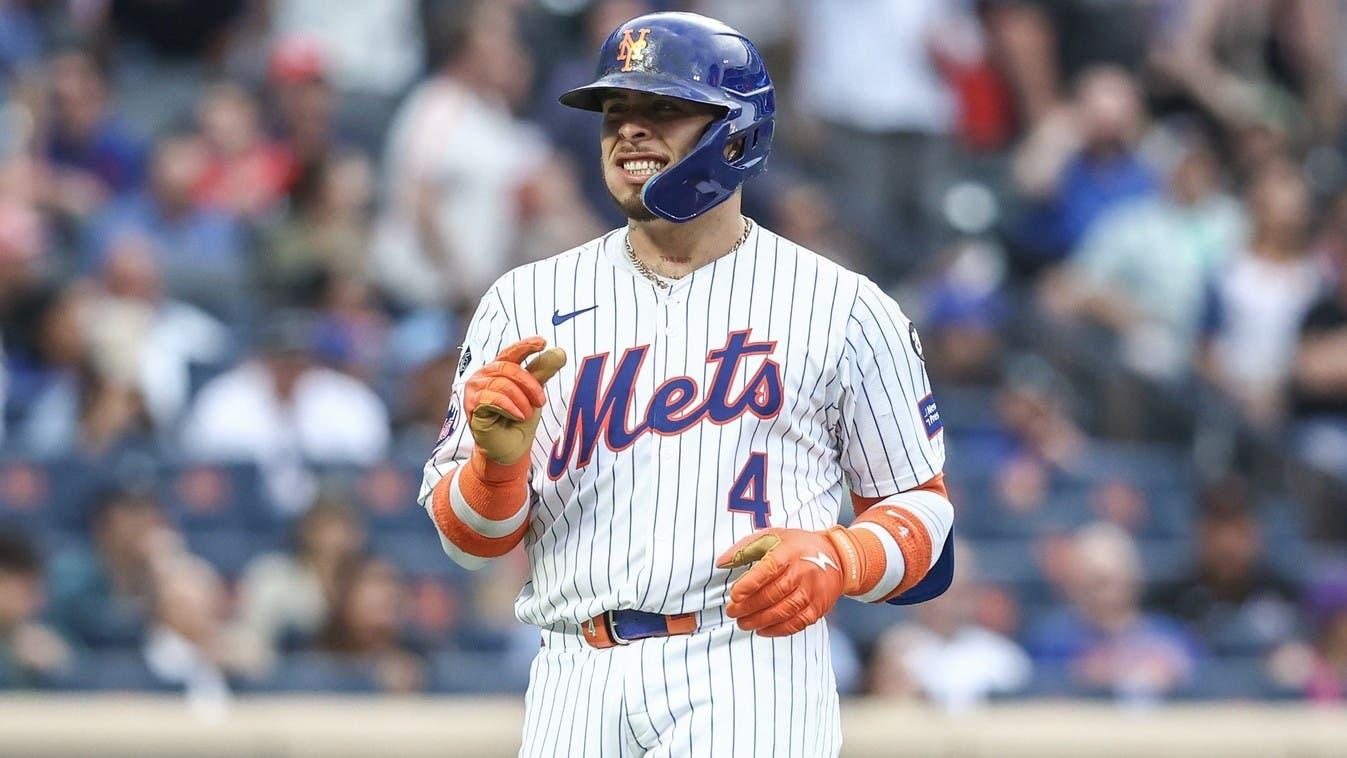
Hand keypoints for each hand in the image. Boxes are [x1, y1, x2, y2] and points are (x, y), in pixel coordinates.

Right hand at [464, 337, 566, 464]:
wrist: (510, 449)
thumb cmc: (519, 420)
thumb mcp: (534, 393)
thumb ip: (543, 372)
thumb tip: (560, 351)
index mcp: (498, 369)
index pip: (511, 352)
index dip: (526, 345)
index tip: (542, 342)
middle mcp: (483, 375)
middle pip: (509, 369)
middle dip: (530, 385)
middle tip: (541, 401)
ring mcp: (475, 389)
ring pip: (502, 384)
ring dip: (521, 400)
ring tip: (526, 414)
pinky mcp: (472, 406)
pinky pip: (493, 399)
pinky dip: (510, 407)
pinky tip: (518, 416)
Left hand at [716, 527, 860, 636]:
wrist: (838, 556)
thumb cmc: (798, 546)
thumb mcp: (773, 537)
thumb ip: (745, 548)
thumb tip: (721, 562)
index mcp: (789, 553)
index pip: (767, 570)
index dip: (749, 584)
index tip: (734, 595)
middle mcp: (802, 572)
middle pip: (772, 594)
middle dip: (748, 606)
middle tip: (732, 612)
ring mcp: (812, 592)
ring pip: (783, 611)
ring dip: (759, 621)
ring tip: (743, 623)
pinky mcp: (818, 607)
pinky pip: (796, 623)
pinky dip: (777, 630)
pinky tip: (763, 630)